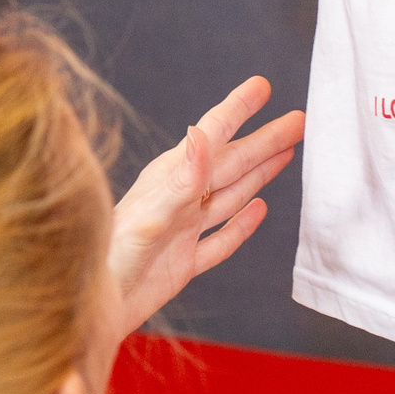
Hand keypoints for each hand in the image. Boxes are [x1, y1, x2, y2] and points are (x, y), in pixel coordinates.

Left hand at [102, 77, 303, 336]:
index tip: (261, 85)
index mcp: (169, 180)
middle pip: (232, 163)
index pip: (212, 134)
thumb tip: (201, 132)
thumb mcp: (149, 215)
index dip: (238, 108)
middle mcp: (178, 199)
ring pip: (231, 195)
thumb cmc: (112, 259)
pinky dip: (242, 225)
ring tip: (285, 154)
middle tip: (299, 120)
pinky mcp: (184, 263)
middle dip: (265, 140)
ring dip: (259, 174)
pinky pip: (221, 239)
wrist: (96, 308)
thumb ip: (180, 178)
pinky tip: (259, 210)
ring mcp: (183, 230)